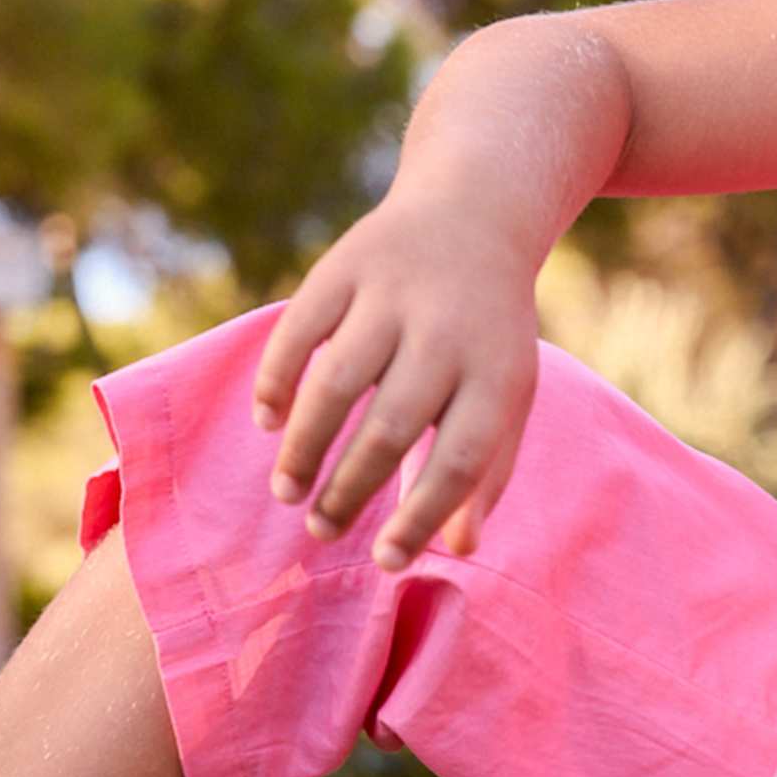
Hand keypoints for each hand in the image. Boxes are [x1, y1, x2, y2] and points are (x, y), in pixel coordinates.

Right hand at [251, 195, 541, 567]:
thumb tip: (458, 549)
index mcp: (497, 374)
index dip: (421, 517)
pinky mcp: (345, 267)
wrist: (474, 214)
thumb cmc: (489, 331)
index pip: (459, 460)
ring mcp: (392, 296)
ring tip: (287, 493)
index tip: (386, 562)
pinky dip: (277, 380)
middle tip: (322, 532)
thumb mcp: (509, 393)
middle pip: (392, 428)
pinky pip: (300, 331)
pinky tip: (268, 424)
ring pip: (337, 382)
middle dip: (350, 489)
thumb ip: (489, 470)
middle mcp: (446, 334)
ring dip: (305, 446)